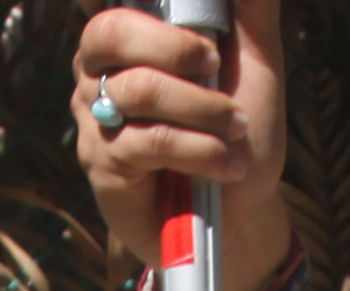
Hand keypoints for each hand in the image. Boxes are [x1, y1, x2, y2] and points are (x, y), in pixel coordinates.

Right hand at [70, 0, 291, 278]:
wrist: (241, 211)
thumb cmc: (241, 130)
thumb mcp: (255, 61)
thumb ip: (248, 8)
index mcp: (128, 38)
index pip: (114, 8)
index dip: (153, 18)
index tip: (204, 44)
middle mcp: (99, 72)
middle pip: (110, 32)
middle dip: (176, 47)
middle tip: (217, 68)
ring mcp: (95, 118)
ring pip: (139, 90)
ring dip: (203, 109)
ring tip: (237, 129)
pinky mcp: (102, 164)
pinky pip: (149, 142)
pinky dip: (200, 151)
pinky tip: (226, 165)